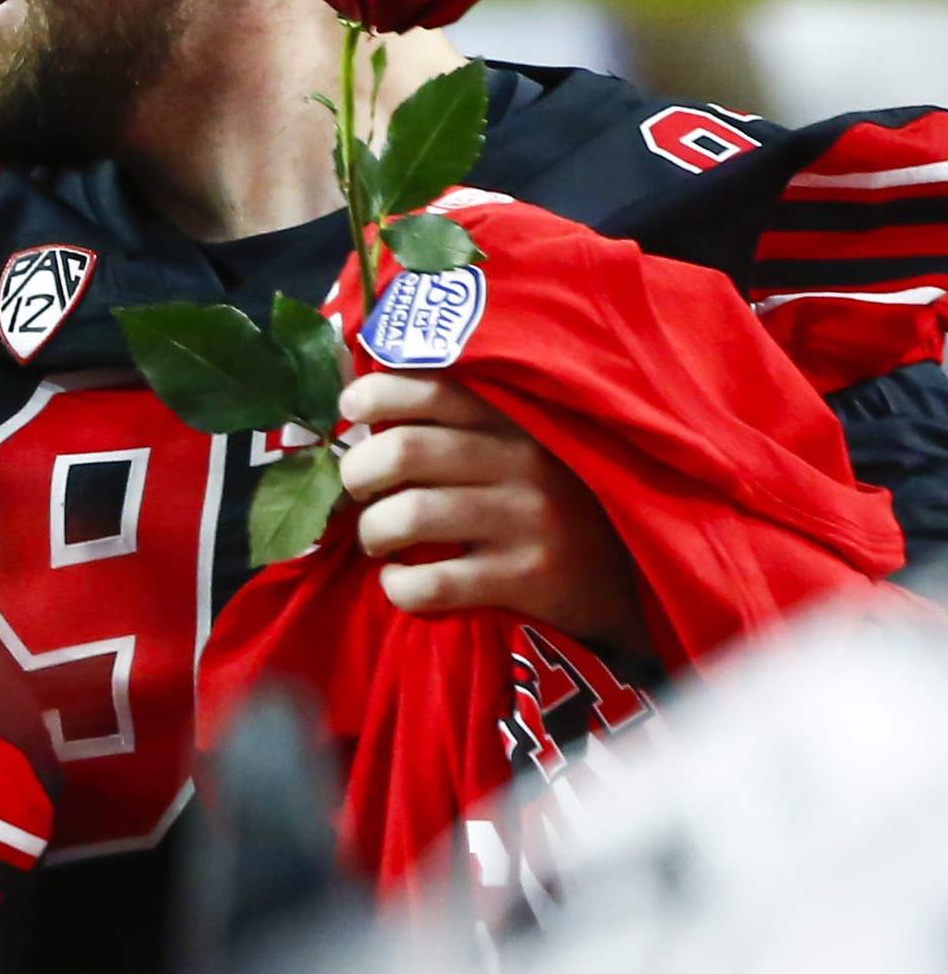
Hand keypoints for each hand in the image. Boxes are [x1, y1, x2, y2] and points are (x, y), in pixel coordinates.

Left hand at [337, 371, 651, 652]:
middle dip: (357, 474)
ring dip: (372, 531)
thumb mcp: (513, 445)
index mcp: (511, 419)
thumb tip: (354, 401)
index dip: (374, 395)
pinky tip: (400, 581)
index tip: (350, 413)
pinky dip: (398, 586)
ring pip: (410, 515)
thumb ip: (452, 421)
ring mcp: (526, 519)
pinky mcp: (529, 577)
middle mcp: (520, 461)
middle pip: (403, 451)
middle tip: (360, 492)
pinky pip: (434, 583)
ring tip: (377, 540)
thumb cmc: (543, 502)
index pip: (429, 387)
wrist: (624, 579)